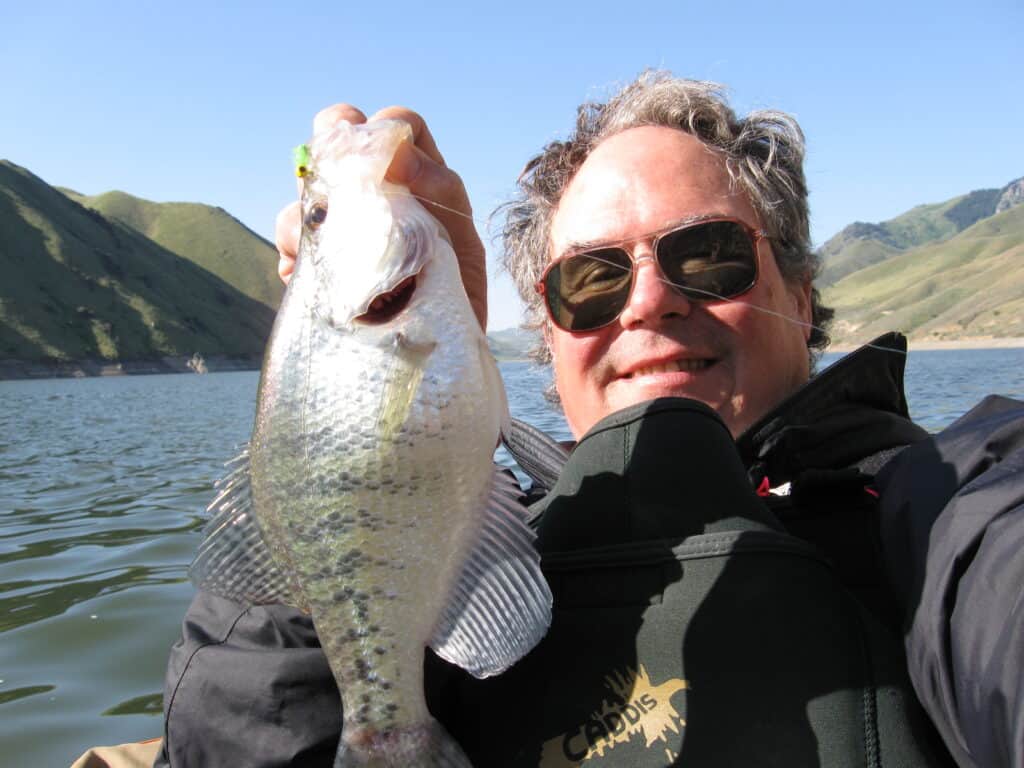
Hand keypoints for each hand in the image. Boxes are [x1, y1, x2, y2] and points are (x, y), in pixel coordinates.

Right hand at [274, 105, 487, 329]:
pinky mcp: (314, 263)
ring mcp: (341, 228)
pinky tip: (316, 278)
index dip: (390, 132)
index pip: (402, 129)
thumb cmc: (457, 304)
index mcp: (421, 185)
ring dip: (312, 213)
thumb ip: (442, 195)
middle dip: (334, 148)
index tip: (390, 167)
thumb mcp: (463, 248)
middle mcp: (377, 197)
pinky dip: (294, 253)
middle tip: (341, 179)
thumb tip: (398, 155)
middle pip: (339, 139)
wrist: (433, 365)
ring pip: (307, 192)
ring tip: (338, 255)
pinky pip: (290, 239)